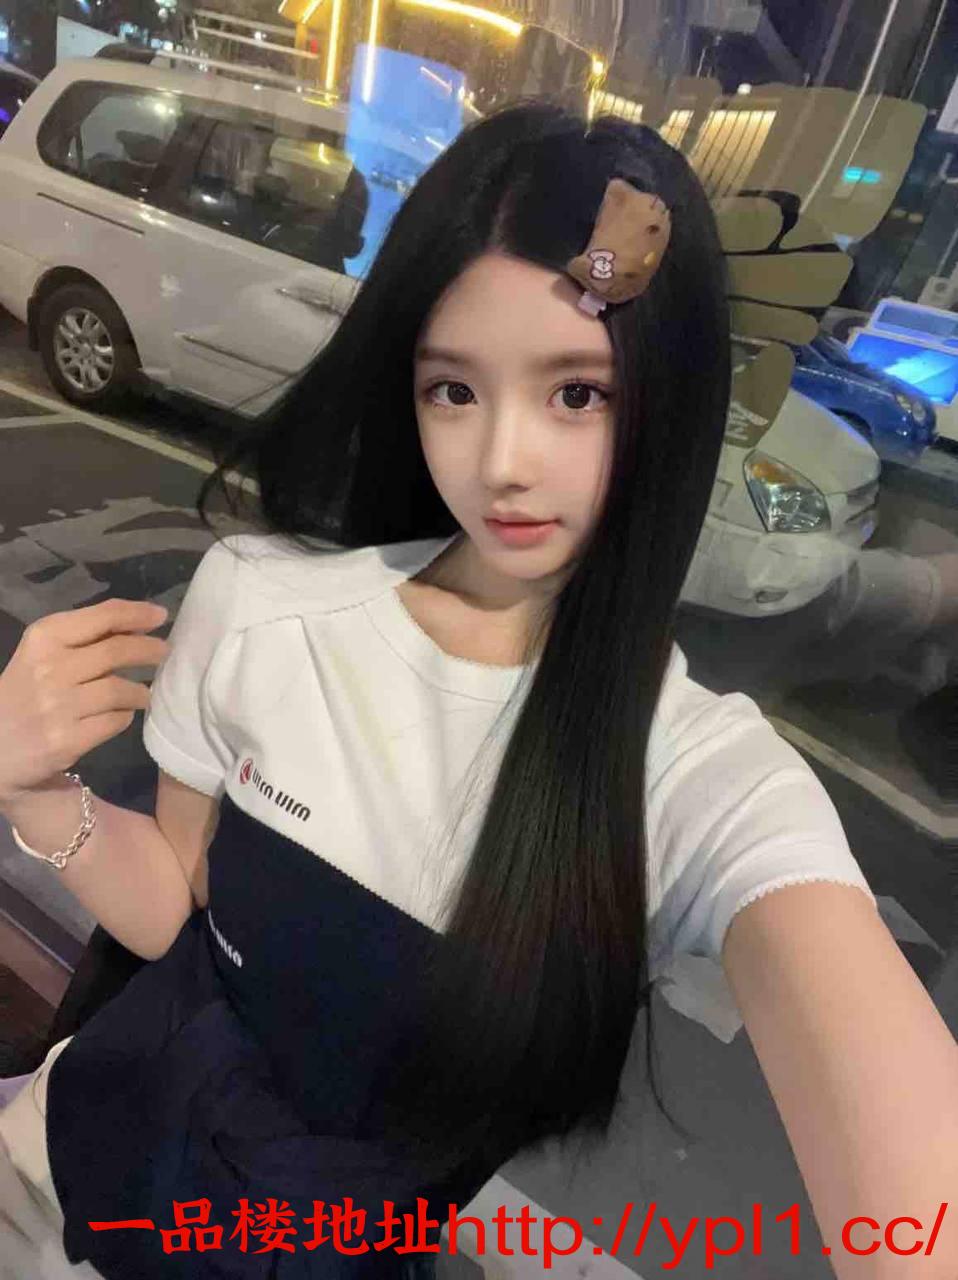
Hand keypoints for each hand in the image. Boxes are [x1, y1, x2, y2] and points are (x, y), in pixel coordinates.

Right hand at [0, 599, 169, 812]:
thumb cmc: (22, 694)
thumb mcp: (41, 656)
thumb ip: (83, 639)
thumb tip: (136, 623)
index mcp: (42, 638)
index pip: (102, 617)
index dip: (136, 614)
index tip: (160, 615)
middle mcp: (49, 668)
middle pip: (117, 651)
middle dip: (148, 650)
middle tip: (164, 653)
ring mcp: (58, 706)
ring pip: (120, 689)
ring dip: (140, 691)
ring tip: (143, 693)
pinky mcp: (66, 740)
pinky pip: (115, 722)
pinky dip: (124, 718)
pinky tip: (120, 716)